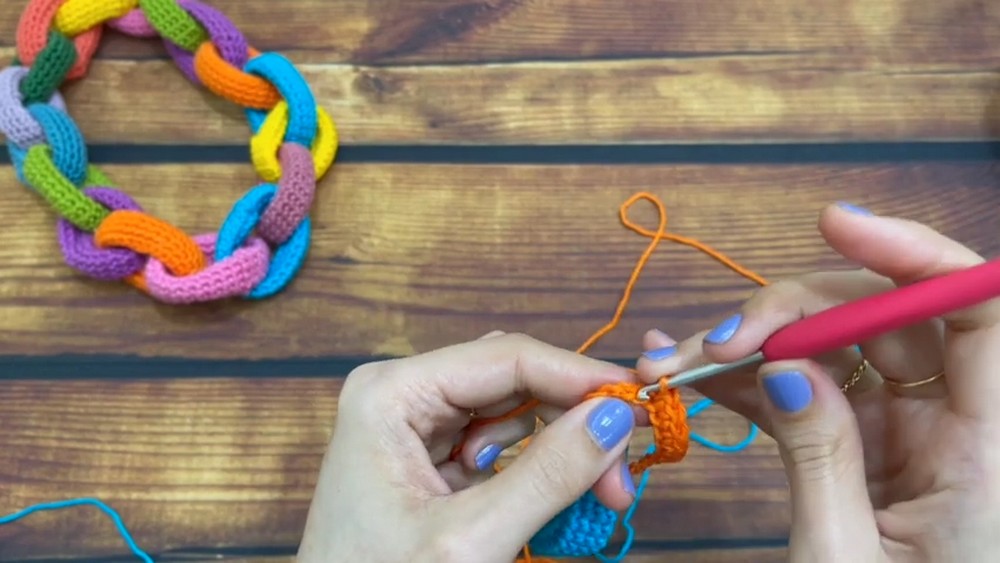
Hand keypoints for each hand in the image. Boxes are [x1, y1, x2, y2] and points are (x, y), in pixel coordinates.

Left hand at [297, 332, 641, 562]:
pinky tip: (553, 502)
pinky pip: (502, 447)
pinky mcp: (431, 460)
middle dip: (573, 421)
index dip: (579, 376)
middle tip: (620, 474)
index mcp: (391, 393)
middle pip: (514, 380)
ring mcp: (415, 427)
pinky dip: (538, 471)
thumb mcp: (470, 539)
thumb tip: (616, 416)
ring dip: (561, 449)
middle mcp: (402, 395)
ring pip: (515, 412)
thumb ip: (547, 475)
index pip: (506, 356)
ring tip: (595, 497)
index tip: (640, 405)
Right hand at [636, 203, 999, 561]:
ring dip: (754, 347)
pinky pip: (810, 394)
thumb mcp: (845, 561)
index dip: (916, 253)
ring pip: (835, 351)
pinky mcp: (867, 452)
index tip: (835, 227)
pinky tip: (697, 378)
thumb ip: (818, 457)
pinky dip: (752, 382)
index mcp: (988, 452)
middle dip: (792, 312)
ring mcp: (908, 437)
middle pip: (885, 320)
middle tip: (712, 340)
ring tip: (677, 365)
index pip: (980, 312)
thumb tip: (783, 367)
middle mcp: (956, 427)